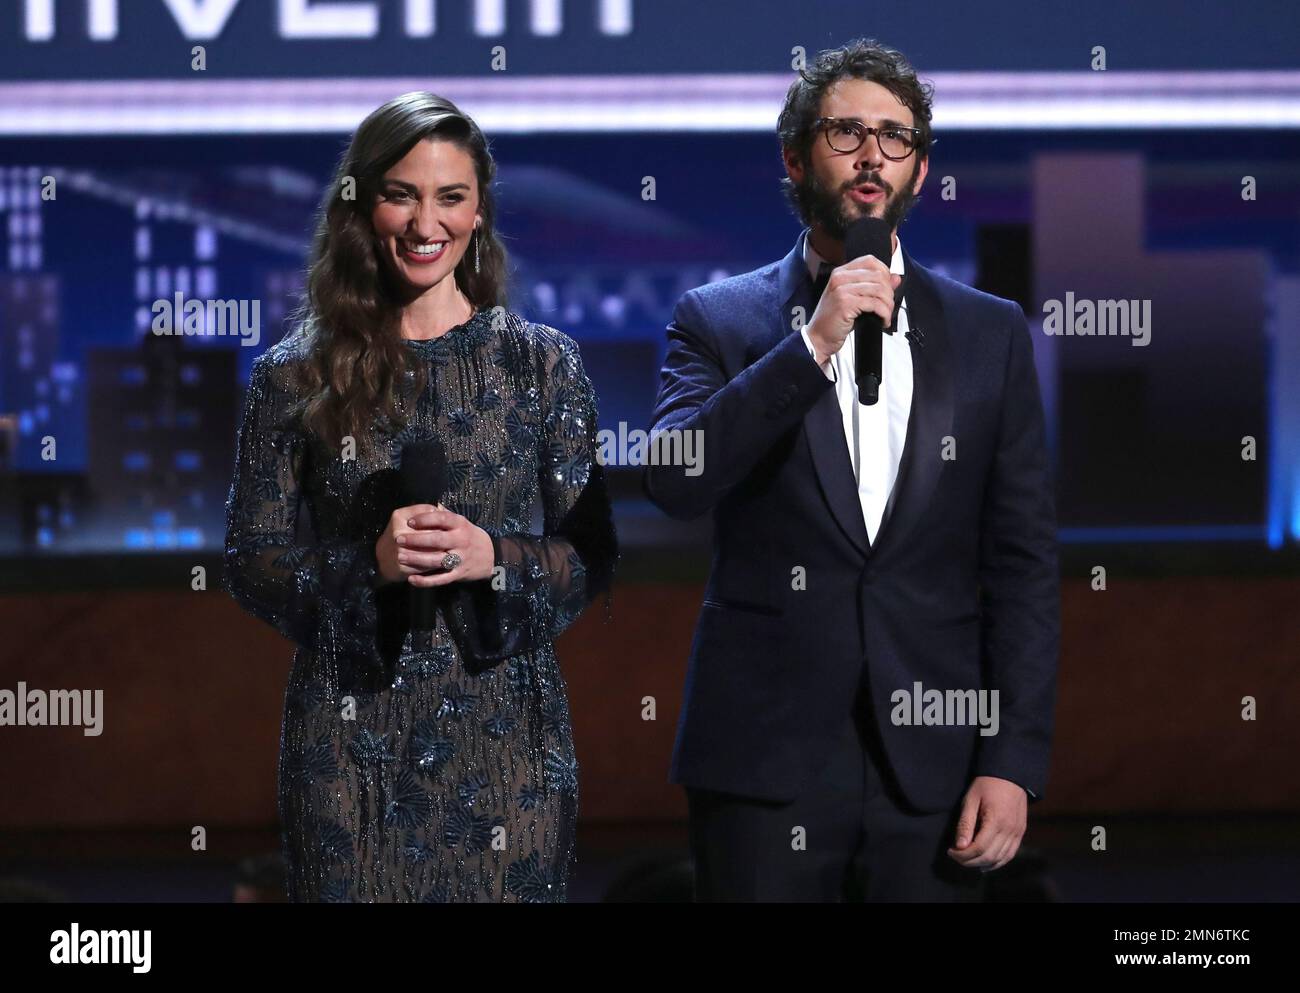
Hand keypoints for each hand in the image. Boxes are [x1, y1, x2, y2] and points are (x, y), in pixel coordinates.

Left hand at [374, 503, 494, 586]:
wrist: (491, 556)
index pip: (442, 519)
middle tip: (399, 539)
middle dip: (416, 540)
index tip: (409, 522)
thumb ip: (444, 516)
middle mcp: (461, 541)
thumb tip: (424, 508)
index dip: (425, 520)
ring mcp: (460, 559)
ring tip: (400, 557)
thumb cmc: (469, 536)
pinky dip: (426, 581)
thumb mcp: (461, 522)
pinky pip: (440, 579)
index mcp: (460, 525)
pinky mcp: (458, 574)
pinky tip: (412, 580)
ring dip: (417, 559)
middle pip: (437, 540)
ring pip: (436, 560)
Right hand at [805, 253, 902, 364]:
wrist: (818, 338)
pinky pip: (875, 304)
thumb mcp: (854, 299)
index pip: (871, 261)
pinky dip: (884, 314)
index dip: (885, 274)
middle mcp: (840, 277)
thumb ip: (874, 286)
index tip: (887, 289)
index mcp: (841, 272)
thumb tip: (896, 278)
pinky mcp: (845, 303)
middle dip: (889, 293)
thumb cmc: (834, 320)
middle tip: (887, 307)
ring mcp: (842, 289)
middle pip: (879, 276)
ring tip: (885, 315)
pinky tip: (882, 321)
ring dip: (888, 305)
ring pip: (879, 290)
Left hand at [946, 775, 1027, 871]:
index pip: (978, 848)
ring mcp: (1017, 833)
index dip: (963, 855)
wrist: (1010, 774)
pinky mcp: (1020, 832)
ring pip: (1001, 859)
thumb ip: (965, 824)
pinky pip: (1010, 854)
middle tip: (956, 857)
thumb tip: (959, 846)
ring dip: (983, 864)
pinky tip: (986, 863)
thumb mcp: (971, 800)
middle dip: (970, 861)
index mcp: (996, 821)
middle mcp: (1009, 830)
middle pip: (989, 857)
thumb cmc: (986, 785)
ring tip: (968, 861)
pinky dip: (998, 862)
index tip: (950, 852)